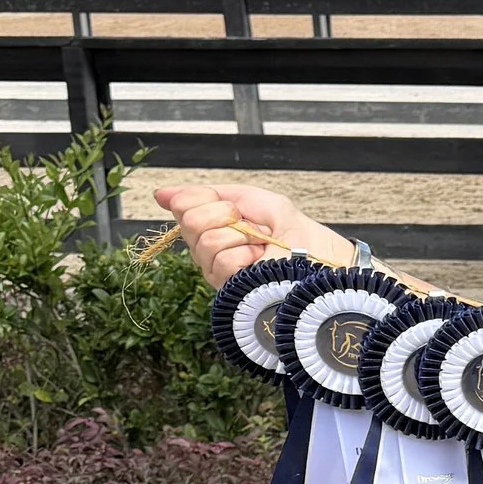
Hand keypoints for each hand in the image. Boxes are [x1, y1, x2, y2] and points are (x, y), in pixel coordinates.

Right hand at [151, 179, 353, 288]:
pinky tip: (259, 261)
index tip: (235, 207)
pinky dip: (245, 255)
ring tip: (259, 246)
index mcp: (210, 227)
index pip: (183, 205)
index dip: (206, 198)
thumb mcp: (254, 201)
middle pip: (189, 220)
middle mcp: (207, 250)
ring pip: (205, 240)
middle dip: (225, 214)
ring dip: (240, 236)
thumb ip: (209, 194)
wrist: (321, 256)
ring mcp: (215, 271)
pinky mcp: (228, 289)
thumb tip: (161, 194)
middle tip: (251, 226)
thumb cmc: (293, 231)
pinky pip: (222, 260)